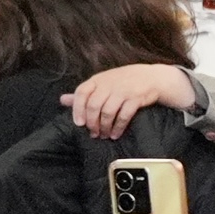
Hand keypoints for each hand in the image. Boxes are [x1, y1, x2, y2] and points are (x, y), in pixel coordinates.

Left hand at [62, 61, 200, 137]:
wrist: (152, 77)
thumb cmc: (123, 82)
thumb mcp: (102, 84)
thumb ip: (84, 93)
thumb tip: (62, 100)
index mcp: (98, 80)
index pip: (82, 92)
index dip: (77, 109)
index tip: (78, 123)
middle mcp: (109, 84)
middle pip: (94, 105)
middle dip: (92, 123)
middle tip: (93, 134)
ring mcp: (123, 91)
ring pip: (108, 112)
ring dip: (104, 127)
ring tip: (104, 135)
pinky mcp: (136, 98)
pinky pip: (124, 116)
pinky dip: (118, 127)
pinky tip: (116, 134)